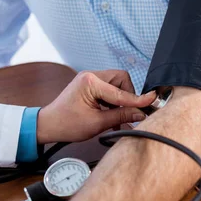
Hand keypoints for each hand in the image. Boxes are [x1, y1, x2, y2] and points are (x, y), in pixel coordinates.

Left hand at [37, 70, 155, 143]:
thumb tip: (140, 113)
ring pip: (116, 85)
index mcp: (90, 82)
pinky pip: (108, 89)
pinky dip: (113, 102)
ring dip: (120, 100)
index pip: (121, 91)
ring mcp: (89, 79)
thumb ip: (121, 116)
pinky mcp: (89, 85)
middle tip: (128, 113)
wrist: (48, 125)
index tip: (152, 101)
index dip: (137, 99)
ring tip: (116, 118)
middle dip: (127, 96)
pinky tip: (112, 116)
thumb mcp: (97, 123)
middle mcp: (90, 75)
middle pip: (121, 80)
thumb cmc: (66, 124)